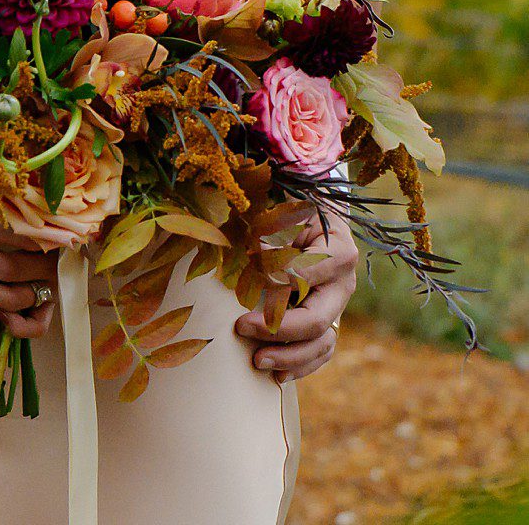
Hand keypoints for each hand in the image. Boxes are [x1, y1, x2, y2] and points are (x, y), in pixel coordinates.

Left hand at [235, 208, 357, 380]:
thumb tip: (260, 255)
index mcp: (339, 251)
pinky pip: (321, 353)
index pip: (312, 271)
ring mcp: (338, 308)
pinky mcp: (330, 323)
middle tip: (242, 327)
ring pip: (321, 344)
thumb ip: (276, 230)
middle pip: (318, 319)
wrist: (318, 222)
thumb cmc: (298, 213)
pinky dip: (300, 366)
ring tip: (257, 361)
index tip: (251, 277)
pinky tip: (277, 375)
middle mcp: (343, 284)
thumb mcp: (290, 212)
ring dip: (289, 357)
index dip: (282, 278)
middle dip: (279, 330)